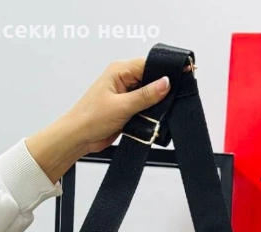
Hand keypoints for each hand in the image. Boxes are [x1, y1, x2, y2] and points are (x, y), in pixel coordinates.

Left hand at [25, 58, 170, 183]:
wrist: (78, 138)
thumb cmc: (90, 118)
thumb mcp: (122, 106)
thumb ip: (146, 95)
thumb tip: (165, 83)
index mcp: (119, 71)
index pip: (148, 64)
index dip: (165, 71)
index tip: (181, 76)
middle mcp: (123, 80)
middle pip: (151, 79)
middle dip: (161, 90)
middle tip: (171, 99)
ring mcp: (125, 95)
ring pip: (150, 96)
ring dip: (155, 105)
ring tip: (157, 113)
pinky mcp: (127, 109)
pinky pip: (145, 108)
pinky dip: (150, 115)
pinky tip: (152, 120)